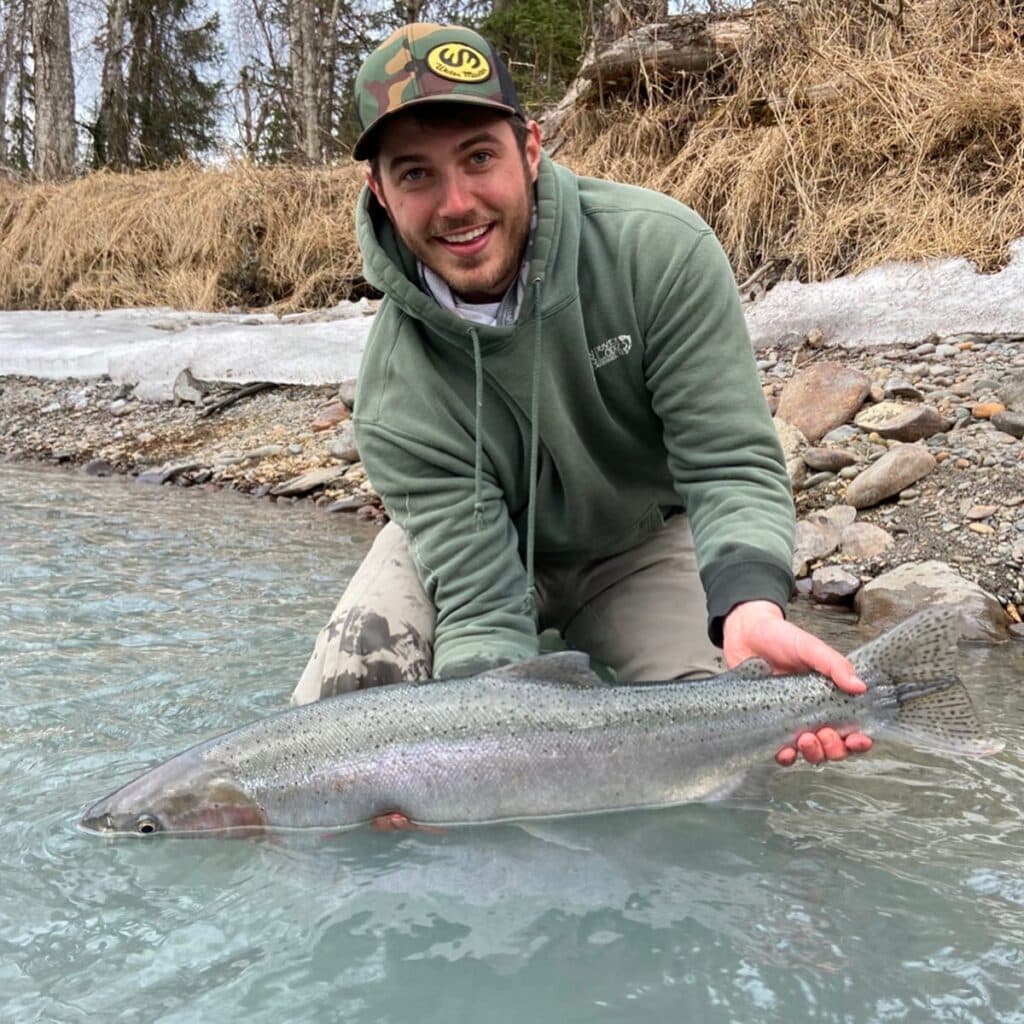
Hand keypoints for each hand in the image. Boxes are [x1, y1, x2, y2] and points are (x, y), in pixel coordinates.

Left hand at [722, 600, 872, 766]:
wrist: (745, 633)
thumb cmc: (780, 637)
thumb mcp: (809, 647)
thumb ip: (833, 665)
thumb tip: (860, 686)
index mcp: (829, 697)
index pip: (852, 727)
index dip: (858, 739)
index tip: (858, 739)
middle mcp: (813, 713)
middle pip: (833, 746)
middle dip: (834, 748)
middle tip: (825, 734)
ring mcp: (790, 721)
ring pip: (809, 752)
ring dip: (812, 753)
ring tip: (806, 739)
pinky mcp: (768, 725)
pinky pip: (780, 750)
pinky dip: (786, 756)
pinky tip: (785, 751)